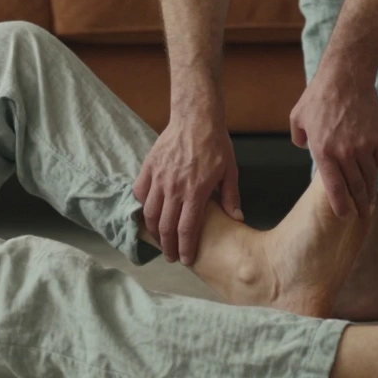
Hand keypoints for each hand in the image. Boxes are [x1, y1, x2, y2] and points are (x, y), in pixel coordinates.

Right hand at [134, 116, 241, 264]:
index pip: (186, 229)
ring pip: (150, 213)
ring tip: (159, 239)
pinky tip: (149, 212)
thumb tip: (237, 219)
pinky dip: (143, 206)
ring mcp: (159, 178)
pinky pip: (140, 193)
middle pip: (165, 227)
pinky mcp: (149, 167)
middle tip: (170, 256)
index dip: (185, 248)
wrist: (196, 118)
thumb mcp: (230, 171)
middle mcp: (174, 188)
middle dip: (167, 246)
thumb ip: (231, 197)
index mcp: (196, 192)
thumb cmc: (216, 144)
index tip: (185, 259)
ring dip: (153, 231)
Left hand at [290, 62, 377, 218]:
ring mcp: (363, 146)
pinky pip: (377, 160)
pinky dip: (375, 170)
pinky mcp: (377, 138)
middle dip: (359, 206)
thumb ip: (298, 138)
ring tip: (369, 203)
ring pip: (369, 177)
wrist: (346, 77)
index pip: (334, 188)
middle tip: (362, 216)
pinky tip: (372, 176)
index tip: (344, 217)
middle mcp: (344, 152)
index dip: (340, 206)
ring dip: (370, 193)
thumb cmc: (318, 97)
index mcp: (323, 151)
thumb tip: (303, 147)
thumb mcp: (298, 118)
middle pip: (356, 187)